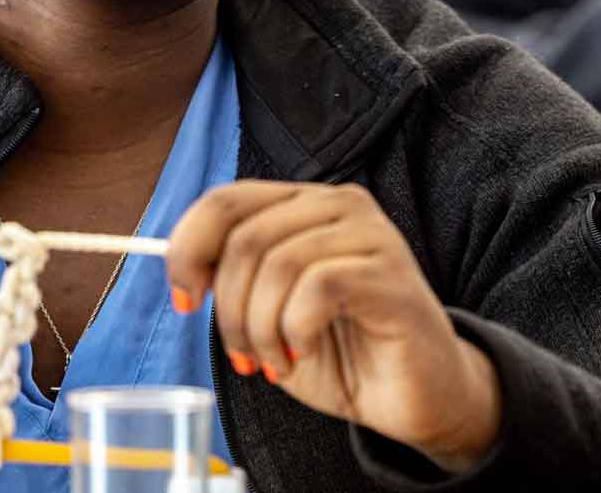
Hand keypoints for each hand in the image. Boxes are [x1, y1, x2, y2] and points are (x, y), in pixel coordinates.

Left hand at [165, 182, 501, 473]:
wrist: (418, 399)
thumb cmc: (343, 354)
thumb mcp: (270, 314)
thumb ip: (234, 280)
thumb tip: (183, 269)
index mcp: (304, 205)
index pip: (226, 201)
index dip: (188, 249)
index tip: (184, 301)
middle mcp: (338, 205)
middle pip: (244, 237)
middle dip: (227, 308)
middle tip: (243, 355)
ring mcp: (371, 235)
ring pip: (277, 263)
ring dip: (260, 327)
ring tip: (275, 360)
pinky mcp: (390, 275)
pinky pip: (317, 288)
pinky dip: (294, 330)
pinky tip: (304, 352)